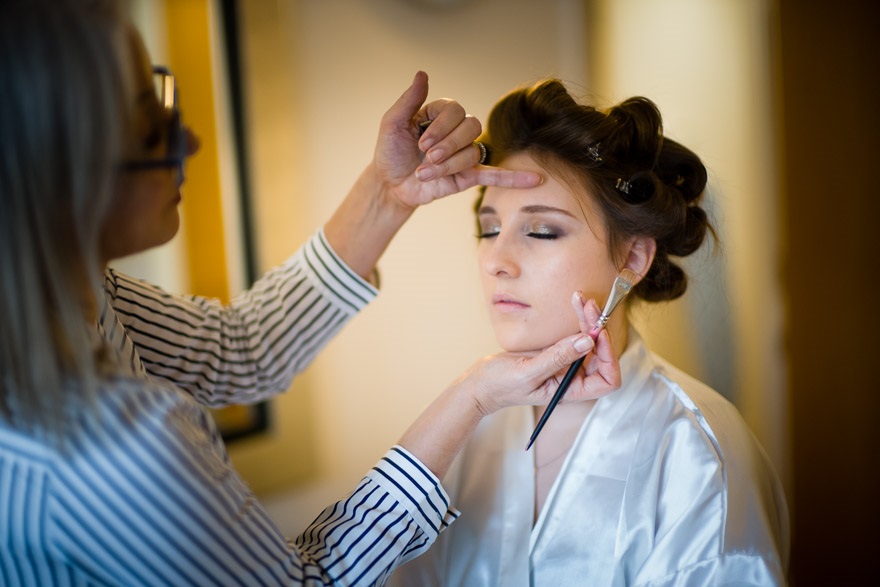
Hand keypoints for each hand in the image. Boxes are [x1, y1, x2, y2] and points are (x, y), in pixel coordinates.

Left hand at [372, 71, 541, 211]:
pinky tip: (534, 180)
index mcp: (440, 115)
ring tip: (426, 173)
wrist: (390, 184)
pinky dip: (514, 178)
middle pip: (471, 128)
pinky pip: (494, 175)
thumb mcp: (393, 123)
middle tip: (428, 157)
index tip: (420, 142)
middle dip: (448, 144)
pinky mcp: (468, 176)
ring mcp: (464, 153)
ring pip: (472, 152)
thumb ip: (409, 99)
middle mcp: (456, 131)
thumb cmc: (389, 152)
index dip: (441, 126)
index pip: (456, 110)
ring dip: (449, 165)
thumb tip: (422, 73)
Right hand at [464, 296, 619, 415]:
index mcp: (571, 390)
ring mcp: (565, 363)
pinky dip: (578, 318)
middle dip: (598, 328)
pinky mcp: (556, 349)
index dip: (609, 357)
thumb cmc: (500, 386)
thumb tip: (586, 341)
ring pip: (589, 339)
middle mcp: (573, 378)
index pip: (607, 380)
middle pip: (600, 354)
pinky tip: (575, 303)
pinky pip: (574, 333)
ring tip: (581, 299)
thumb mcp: (527, 373)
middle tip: (589, 306)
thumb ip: (557, 358)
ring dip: (589, 319)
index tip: (598, 335)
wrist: (480, 383)